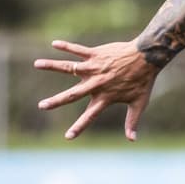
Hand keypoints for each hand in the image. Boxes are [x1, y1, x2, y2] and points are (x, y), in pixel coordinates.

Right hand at [34, 39, 159, 140]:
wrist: (147, 58)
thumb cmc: (144, 81)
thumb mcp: (139, 103)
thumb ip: (132, 121)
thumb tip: (132, 140)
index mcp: (105, 97)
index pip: (90, 116)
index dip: (79, 127)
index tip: (68, 137)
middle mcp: (96, 84)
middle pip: (72, 94)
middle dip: (56, 101)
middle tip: (42, 106)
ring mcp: (95, 68)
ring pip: (69, 68)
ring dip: (52, 65)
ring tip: (36, 64)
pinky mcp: (96, 55)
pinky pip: (78, 50)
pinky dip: (67, 46)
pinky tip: (55, 43)